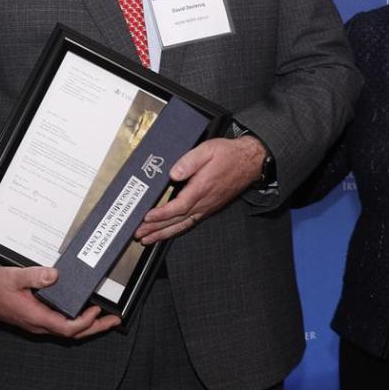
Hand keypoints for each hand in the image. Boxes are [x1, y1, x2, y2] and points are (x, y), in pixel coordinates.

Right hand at [0, 264, 120, 339]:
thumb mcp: (13, 276)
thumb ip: (35, 276)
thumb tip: (54, 275)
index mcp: (36, 317)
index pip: (67, 328)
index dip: (85, 322)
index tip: (96, 310)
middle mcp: (38, 325)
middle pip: (72, 334)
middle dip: (95, 328)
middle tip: (114, 321)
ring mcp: (37, 323)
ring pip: (67, 330)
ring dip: (87, 325)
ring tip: (103, 317)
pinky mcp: (35, 318)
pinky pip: (59, 324)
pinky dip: (75, 320)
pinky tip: (81, 311)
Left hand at [136, 136, 266, 244]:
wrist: (249, 161)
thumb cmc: (228, 154)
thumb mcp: (207, 150)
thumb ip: (189, 161)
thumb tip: (174, 174)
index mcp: (201, 188)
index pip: (178, 207)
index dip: (161, 214)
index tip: (146, 218)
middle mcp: (204, 202)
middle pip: (177, 220)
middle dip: (156, 229)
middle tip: (139, 235)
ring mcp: (207, 207)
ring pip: (183, 225)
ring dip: (164, 233)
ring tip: (148, 239)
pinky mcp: (209, 208)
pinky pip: (190, 223)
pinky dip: (176, 230)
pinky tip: (167, 233)